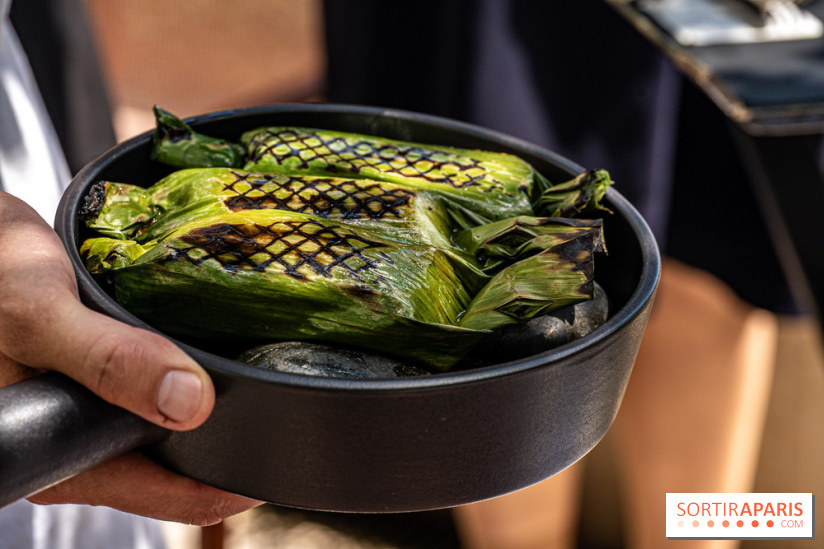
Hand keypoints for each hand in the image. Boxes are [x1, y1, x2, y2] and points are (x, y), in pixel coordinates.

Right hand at [0, 191, 260, 524]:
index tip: (271, 461)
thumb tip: (189, 402)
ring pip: (166, 434)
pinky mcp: (101, 381)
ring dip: (208, 417)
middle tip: (281, 420)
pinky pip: (156, 396)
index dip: (221, 486)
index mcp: (62, 451)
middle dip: (223, 454)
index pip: (162, 494)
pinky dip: (189, 385)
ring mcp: (91, 411)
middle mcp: (78, 440)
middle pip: (171, 470)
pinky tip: (216, 364)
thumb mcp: (40, 314)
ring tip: (259, 392)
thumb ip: (109, 359)